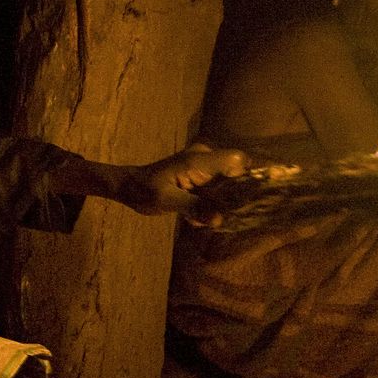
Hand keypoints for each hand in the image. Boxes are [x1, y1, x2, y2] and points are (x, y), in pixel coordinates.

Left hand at [128, 143, 246, 224]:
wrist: (129, 186)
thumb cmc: (144, 190)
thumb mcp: (167, 201)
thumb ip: (194, 207)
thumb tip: (219, 219)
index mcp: (198, 160)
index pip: (237, 160)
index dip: (247, 177)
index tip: (243, 201)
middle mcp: (205, 159)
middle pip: (237, 173)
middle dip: (232, 198)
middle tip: (216, 216)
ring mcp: (204, 167)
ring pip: (228, 186)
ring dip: (218, 206)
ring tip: (196, 218)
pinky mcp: (201, 177)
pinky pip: (217, 191)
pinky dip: (209, 206)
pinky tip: (192, 216)